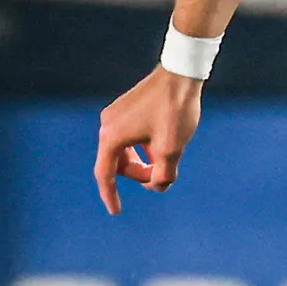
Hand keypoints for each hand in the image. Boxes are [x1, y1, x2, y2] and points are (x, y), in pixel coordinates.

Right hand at [94, 67, 202, 214]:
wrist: (180, 74)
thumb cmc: (175, 111)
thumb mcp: (172, 150)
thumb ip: (163, 175)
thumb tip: (157, 184)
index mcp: (112, 137)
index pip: (106, 174)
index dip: (110, 195)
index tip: (116, 211)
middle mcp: (108, 125)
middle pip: (118, 163)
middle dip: (139, 174)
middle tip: (162, 176)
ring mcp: (116, 115)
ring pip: (125, 150)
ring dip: (143, 161)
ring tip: (165, 160)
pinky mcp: (126, 108)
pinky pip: (130, 137)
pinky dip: (143, 147)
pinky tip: (161, 147)